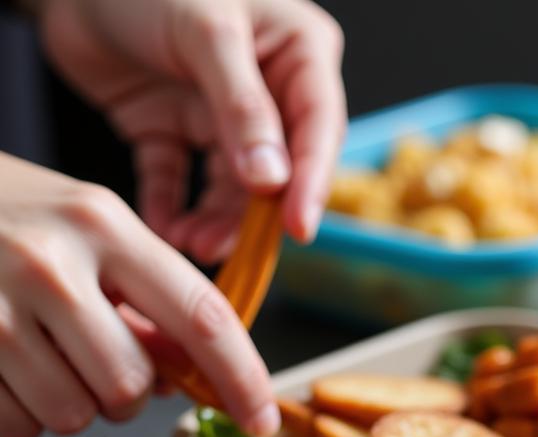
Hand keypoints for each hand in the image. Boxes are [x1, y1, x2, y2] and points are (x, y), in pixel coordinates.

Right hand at [0, 153, 278, 436]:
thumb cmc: (2, 218)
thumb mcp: (84, 233)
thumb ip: (144, 298)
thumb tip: (194, 374)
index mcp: (103, 225)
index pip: (203, 317)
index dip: (243, 379)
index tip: (263, 421)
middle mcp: (50, 264)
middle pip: (131, 387)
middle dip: (123, 392)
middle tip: (86, 357)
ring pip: (72, 415)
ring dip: (65, 405)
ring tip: (32, 357)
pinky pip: (13, 426)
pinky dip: (15, 415)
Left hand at [39, 0, 345, 261]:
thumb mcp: (204, 31)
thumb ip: (242, 108)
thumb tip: (273, 181)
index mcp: (296, 53)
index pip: (318, 128)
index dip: (311, 182)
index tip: (298, 228)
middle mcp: (265, 89)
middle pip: (278, 170)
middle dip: (254, 216)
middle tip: (233, 250)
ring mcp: (216, 112)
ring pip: (229, 186)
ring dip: (213, 221)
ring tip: (191, 243)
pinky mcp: (170, 127)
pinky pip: (177, 180)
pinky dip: (170, 208)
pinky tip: (164, 229)